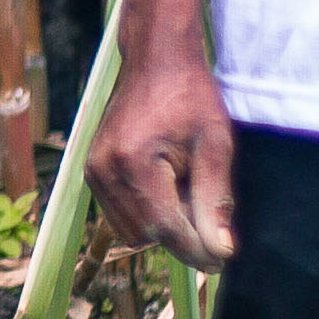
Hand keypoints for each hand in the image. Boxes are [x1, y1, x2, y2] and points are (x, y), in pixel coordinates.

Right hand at [91, 53, 241, 267]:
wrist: (156, 61)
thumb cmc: (191, 97)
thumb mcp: (214, 145)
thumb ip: (216, 201)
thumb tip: (221, 252)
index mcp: (132, 162)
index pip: (167, 229)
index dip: (199, 250)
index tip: (225, 258)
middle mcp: (103, 170)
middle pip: (148, 235)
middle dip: (182, 235)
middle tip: (208, 210)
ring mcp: (93, 171)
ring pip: (132, 232)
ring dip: (163, 226)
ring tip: (185, 191)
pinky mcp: (93, 172)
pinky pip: (121, 217)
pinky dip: (147, 214)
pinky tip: (166, 187)